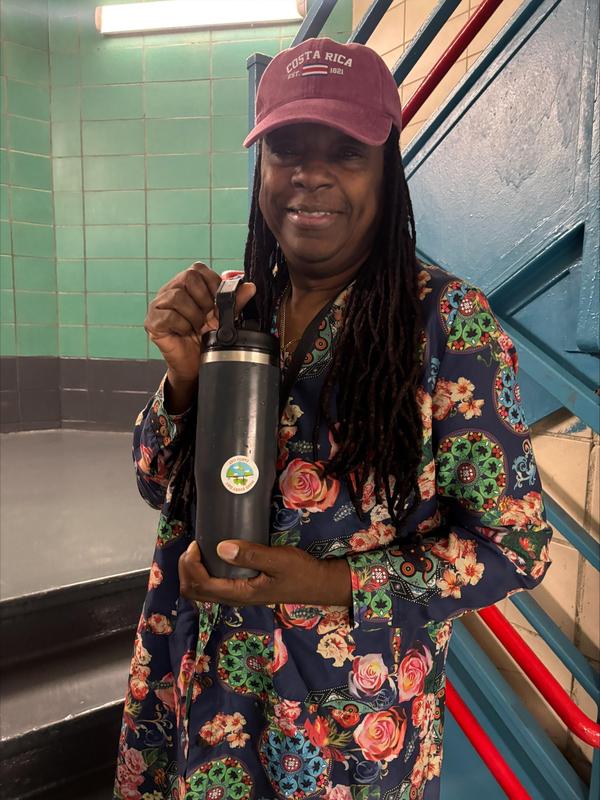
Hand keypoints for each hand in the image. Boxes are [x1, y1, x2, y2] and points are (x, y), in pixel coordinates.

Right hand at [144, 263, 255, 383]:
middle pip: (188, 277)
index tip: (219, 303)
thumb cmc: (206, 338)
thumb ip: (235, 302)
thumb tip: (250, 287)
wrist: (195, 365)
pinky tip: (186, 332)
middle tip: (209, 317)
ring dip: (194, 315)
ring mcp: (158, 305)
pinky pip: (169, 316)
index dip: (213, 284)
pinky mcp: (152, 322)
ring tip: (198, 327)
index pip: (198, 269)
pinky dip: (182, 326)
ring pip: (178, 296)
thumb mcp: (224, 318)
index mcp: (186, 285)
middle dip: (205, 299)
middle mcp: (170, 290)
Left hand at [178, 541, 351, 606]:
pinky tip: (213, 554)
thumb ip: (251, 555)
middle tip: (194, 546)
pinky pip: (213, 584)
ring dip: (193, 571)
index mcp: (239, 593)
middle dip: (186, 569)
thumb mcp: (278, 560)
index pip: (200, 585)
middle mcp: (234, 598)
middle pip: (194, 592)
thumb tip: (220, 547)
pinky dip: (204, 571)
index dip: (190, 566)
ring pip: (201, 590)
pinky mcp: (242, 588)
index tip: (197, 543)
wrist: (318, 584)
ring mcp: (237, 595)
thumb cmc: (300, 572)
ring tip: (199, 549)